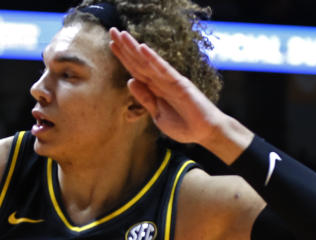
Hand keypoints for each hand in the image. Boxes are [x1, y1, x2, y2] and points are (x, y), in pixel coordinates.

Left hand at [108, 28, 251, 161]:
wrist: (204, 132)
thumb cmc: (183, 125)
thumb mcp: (157, 114)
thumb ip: (145, 98)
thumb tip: (130, 81)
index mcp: (154, 88)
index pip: (135, 69)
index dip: (123, 57)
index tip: (111, 44)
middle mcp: (160, 81)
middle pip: (138, 62)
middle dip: (125, 47)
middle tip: (112, 31)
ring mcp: (169, 80)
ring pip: (148, 62)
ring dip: (134, 48)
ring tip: (122, 34)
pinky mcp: (179, 83)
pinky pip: (163, 69)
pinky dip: (153, 59)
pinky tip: (142, 48)